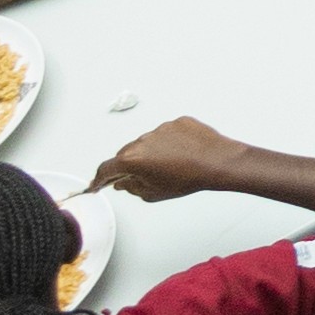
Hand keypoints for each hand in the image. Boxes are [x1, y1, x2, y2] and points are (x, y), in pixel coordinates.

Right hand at [89, 117, 252, 204]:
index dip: (100, 179)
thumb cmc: (189, 179)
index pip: (106, 168)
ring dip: (150, 152)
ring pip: (146, 142)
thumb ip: (131, 187)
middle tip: (138, 176)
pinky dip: (168, 142)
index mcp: (133, 159)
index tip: (97, 183)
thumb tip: (123, 182)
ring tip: (169, 165)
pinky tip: (180, 153)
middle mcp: (143, 140)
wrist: (218, 162)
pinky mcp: (178, 121)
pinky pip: (166, 133)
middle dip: (128, 165)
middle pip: (126, 153)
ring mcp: (161, 128)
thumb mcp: (152, 193)